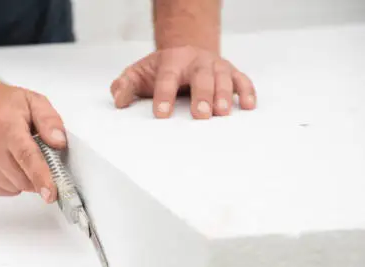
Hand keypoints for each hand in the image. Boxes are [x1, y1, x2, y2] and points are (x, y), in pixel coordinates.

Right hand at [0, 74, 65, 201]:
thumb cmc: (2, 104)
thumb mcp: (32, 101)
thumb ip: (49, 120)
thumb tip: (59, 142)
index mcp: (7, 126)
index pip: (27, 156)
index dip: (41, 177)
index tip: (50, 194)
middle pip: (22, 178)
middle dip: (35, 176)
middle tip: (35, 158)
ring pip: (11, 187)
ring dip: (21, 180)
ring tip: (16, 156)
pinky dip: (8, 184)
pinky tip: (5, 164)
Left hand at [110, 46, 256, 118]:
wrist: (185, 51)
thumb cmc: (161, 69)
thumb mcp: (138, 73)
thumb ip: (125, 85)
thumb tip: (118, 99)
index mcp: (172, 61)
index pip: (167, 77)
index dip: (164, 95)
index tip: (161, 114)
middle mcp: (196, 61)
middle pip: (201, 76)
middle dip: (201, 95)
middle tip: (200, 115)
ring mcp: (216, 66)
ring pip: (223, 77)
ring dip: (225, 95)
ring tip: (222, 114)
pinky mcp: (230, 73)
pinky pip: (242, 80)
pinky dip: (247, 92)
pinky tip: (248, 106)